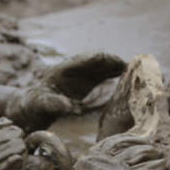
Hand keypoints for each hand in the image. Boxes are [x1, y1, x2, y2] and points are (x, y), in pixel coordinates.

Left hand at [7, 52, 126, 131]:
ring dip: (116, 66)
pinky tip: (127, 74)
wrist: (35, 106)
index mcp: (63, 70)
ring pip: (102, 65)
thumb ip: (56, 105)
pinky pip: (103, 73)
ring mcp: (82, 73)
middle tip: (130, 66)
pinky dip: (114, 72)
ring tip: (134, 69)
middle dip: (112, 61)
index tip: (115, 62)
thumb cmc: (37, 105)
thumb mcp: (44, 105)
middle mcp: (74, 68)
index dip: (100, 60)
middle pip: (96, 60)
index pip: (84, 60)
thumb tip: (73, 109)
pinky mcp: (87, 80)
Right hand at [35, 133, 166, 169]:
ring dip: (150, 152)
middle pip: (126, 144)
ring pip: (136, 154)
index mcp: (90, 157)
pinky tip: (163, 165)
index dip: (125, 139)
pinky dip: (155, 168)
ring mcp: (110, 168)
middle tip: (151, 146)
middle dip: (141, 144)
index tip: (134, 139)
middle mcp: (101, 158)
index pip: (110, 142)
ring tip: (159, 153)